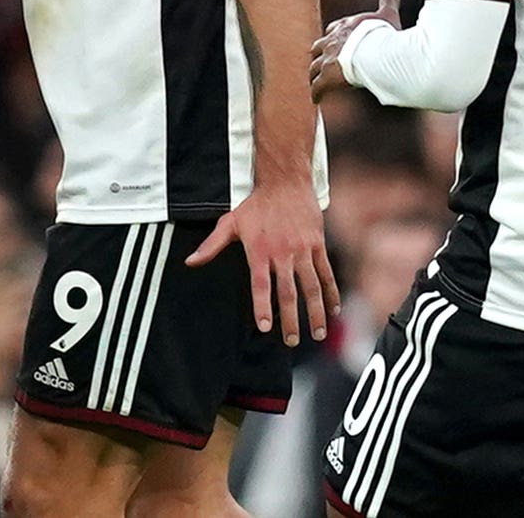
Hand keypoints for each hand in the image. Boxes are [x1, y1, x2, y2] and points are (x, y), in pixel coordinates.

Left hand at [187, 178, 338, 345]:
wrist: (285, 181)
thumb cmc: (255, 204)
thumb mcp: (230, 223)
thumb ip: (211, 246)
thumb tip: (190, 262)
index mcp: (260, 251)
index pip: (261, 285)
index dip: (262, 307)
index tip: (265, 327)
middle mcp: (283, 253)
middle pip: (288, 292)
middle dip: (291, 320)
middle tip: (292, 341)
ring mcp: (302, 249)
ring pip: (312, 286)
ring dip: (315, 312)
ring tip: (317, 333)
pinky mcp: (317, 245)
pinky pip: (326, 272)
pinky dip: (331, 292)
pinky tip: (334, 309)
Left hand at [310, 0, 402, 99]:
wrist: (376, 51)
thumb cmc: (383, 34)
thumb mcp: (387, 15)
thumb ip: (388, 0)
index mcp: (344, 27)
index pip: (333, 30)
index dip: (333, 37)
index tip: (333, 41)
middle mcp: (331, 41)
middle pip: (318, 47)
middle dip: (318, 54)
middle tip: (319, 62)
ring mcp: (327, 59)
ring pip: (314, 67)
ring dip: (314, 74)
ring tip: (315, 82)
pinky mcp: (328, 76)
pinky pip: (318, 87)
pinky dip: (316, 93)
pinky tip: (316, 100)